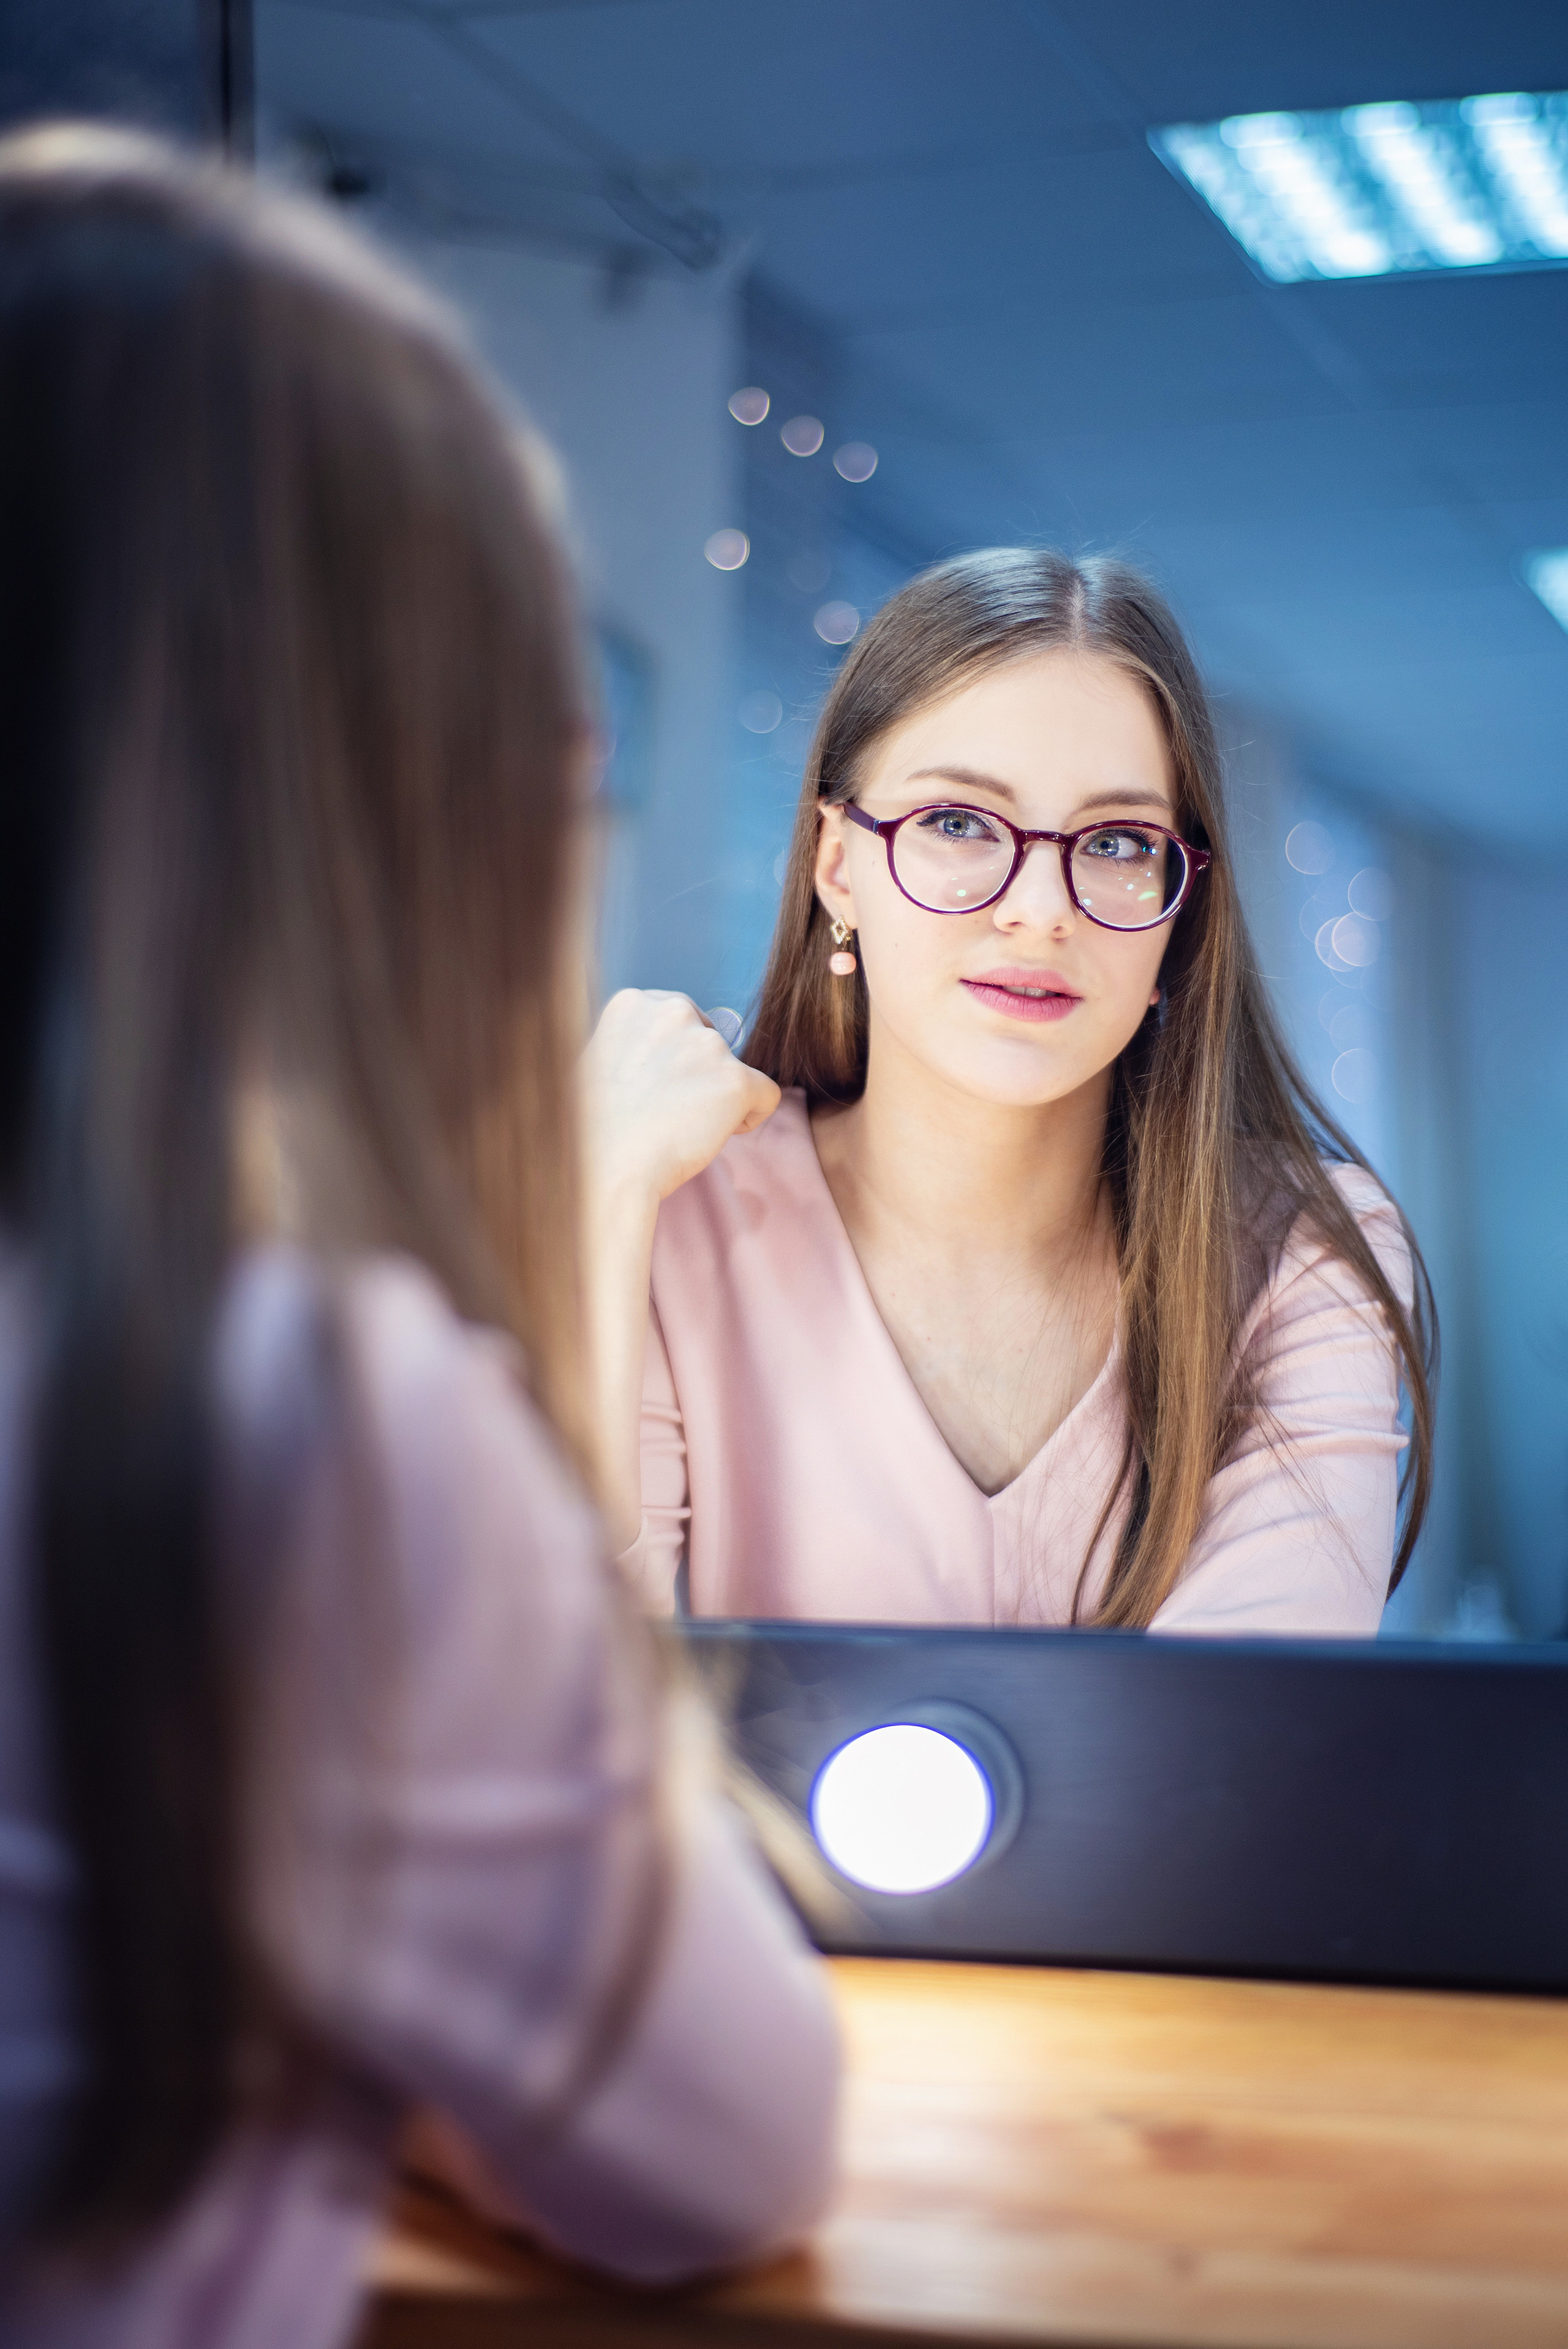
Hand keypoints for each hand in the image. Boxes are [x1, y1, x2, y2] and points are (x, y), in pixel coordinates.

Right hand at [582, 989, 781, 1212]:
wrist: (605, 1169)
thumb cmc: (592, 1129)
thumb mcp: (595, 1064)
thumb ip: (632, 1045)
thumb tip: (658, 1055)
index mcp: (634, 1003)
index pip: (680, 1019)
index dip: (674, 1058)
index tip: (655, 1087)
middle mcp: (674, 1011)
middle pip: (709, 1041)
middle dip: (698, 1075)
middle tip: (667, 1112)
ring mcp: (708, 1044)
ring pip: (733, 1072)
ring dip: (716, 1100)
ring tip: (681, 1129)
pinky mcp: (736, 1080)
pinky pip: (766, 1096)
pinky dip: (747, 1118)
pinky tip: (714, 1135)